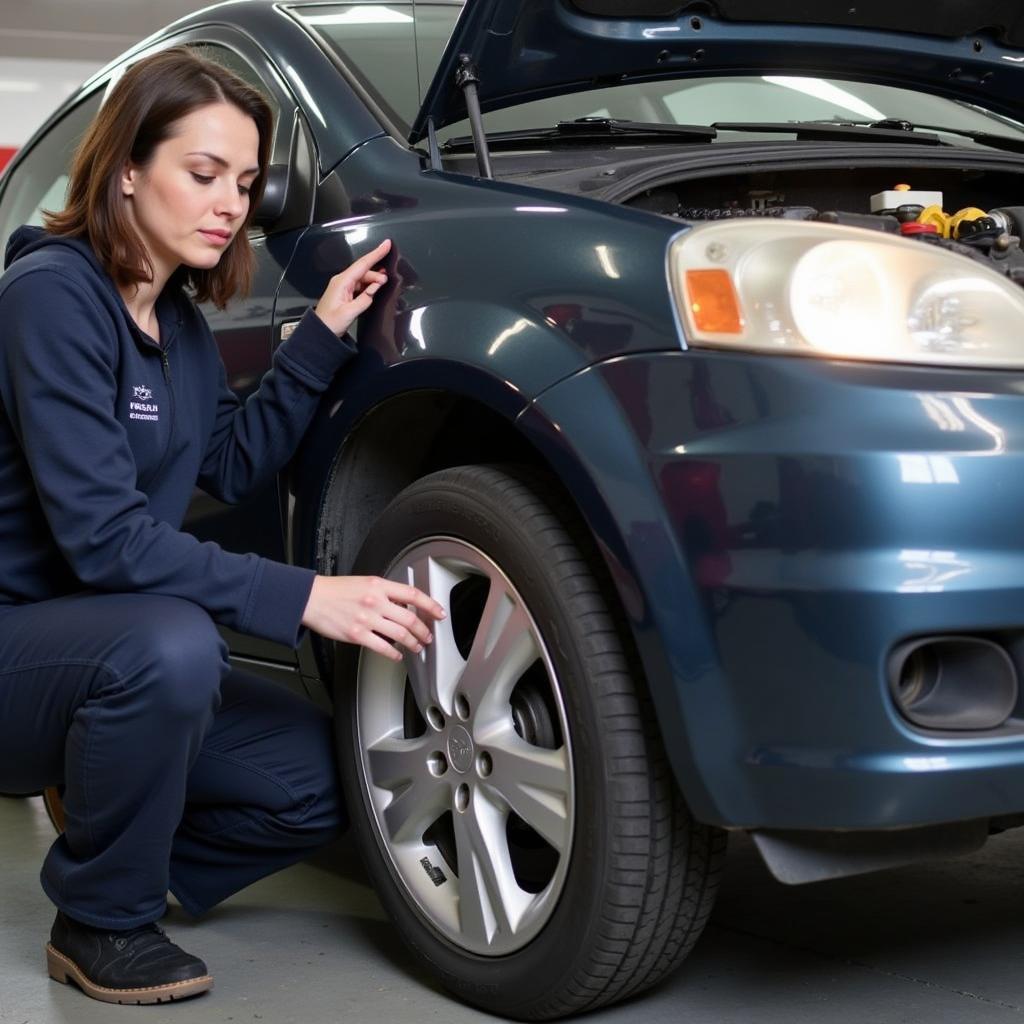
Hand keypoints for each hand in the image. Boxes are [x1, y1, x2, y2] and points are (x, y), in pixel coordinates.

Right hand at [300, 574, 446, 661]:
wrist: (311, 599)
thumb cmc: (335, 591)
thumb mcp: (364, 582)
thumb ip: (384, 592)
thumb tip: (403, 603)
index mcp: (378, 585)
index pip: (413, 594)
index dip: (430, 604)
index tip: (439, 612)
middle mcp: (375, 601)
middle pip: (410, 618)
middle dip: (424, 630)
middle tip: (428, 636)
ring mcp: (367, 619)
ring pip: (400, 634)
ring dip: (413, 643)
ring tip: (417, 646)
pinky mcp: (357, 635)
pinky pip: (383, 647)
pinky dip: (394, 653)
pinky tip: (398, 655)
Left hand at [313, 239, 391, 335]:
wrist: (319, 332)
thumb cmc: (330, 323)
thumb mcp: (349, 313)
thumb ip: (365, 299)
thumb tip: (375, 288)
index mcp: (341, 282)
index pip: (362, 265)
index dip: (376, 254)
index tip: (386, 245)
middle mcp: (341, 281)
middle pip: (364, 271)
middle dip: (377, 274)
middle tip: (387, 280)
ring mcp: (343, 286)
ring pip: (363, 278)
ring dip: (373, 281)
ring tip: (381, 285)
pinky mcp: (345, 292)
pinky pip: (360, 285)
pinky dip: (368, 286)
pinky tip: (374, 288)